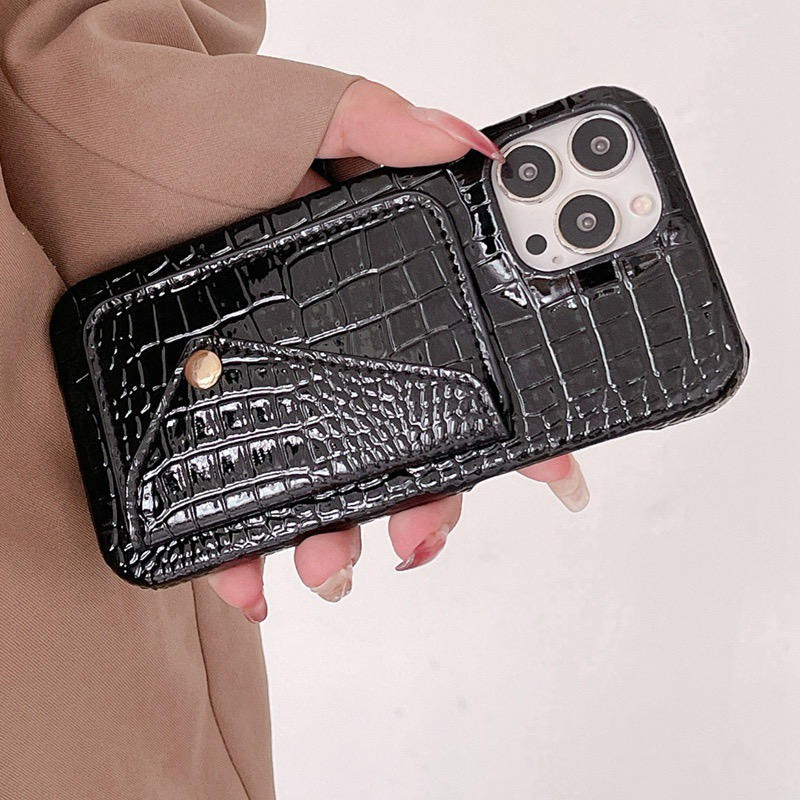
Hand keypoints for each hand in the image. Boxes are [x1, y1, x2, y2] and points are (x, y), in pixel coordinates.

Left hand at [207, 80, 589, 621]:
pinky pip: (235, 496)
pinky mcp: (211, 410)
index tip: (551, 474)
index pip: (463, 377)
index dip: (516, 430)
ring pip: (328, 491)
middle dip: (425, 511)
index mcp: (378, 302)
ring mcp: (276, 389)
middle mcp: (338, 357)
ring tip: (328, 567)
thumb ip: (387, 127)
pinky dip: (241, 553)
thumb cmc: (203, 125)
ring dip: (340, 543)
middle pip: (405, 454)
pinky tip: (248, 581)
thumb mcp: (312, 114)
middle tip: (415, 538)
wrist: (103, 142)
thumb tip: (473, 148)